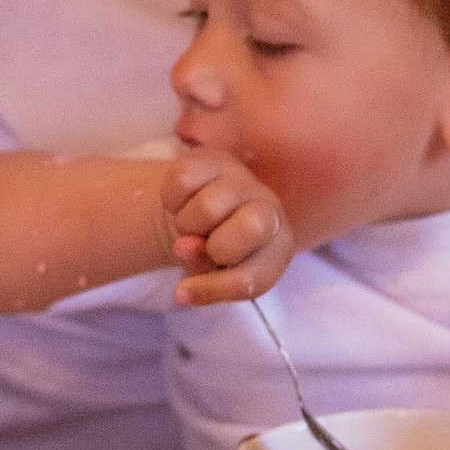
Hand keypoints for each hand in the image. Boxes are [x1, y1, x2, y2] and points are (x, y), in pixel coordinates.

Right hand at [160, 148, 295, 306]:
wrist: (204, 208)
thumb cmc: (217, 249)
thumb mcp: (215, 273)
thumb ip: (203, 271)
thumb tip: (184, 247)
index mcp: (278, 246)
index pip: (250, 279)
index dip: (211, 290)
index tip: (181, 293)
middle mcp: (269, 207)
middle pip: (250, 228)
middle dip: (214, 247)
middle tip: (205, 245)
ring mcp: (242, 178)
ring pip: (207, 208)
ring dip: (187, 225)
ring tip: (192, 225)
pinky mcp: (212, 157)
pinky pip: (181, 180)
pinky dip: (171, 200)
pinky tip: (183, 202)